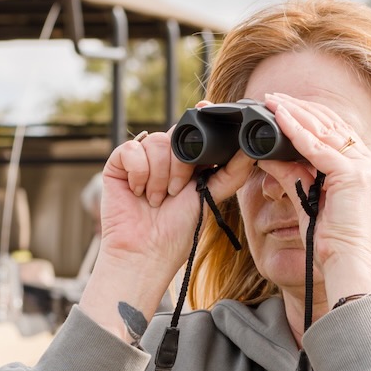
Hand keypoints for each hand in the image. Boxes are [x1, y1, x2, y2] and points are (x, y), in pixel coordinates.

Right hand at [79, 127, 253, 341]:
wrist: (145, 252)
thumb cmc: (177, 232)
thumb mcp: (211, 197)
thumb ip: (232, 173)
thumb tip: (252, 150)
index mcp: (186, 163)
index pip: (193, 135)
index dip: (198, 129)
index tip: (204, 118)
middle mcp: (163, 158)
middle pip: (175, 136)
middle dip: (180, 166)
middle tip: (175, 193)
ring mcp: (140, 160)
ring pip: (155, 142)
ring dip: (159, 175)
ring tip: (155, 200)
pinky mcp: (118, 164)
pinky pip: (130, 149)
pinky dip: (138, 172)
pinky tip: (137, 192)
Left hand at [259, 93, 370, 296]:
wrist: (349, 267)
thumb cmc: (333, 246)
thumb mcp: (308, 202)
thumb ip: (293, 176)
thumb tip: (268, 157)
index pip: (340, 135)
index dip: (312, 120)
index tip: (286, 109)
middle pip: (334, 126)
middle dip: (301, 110)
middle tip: (274, 98)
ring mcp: (368, 168)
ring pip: (326, 131)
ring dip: (295, 114)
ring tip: (272, 101)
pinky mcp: (354, 175)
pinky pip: (318, 147)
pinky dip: (295, 132)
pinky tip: (278, 119)